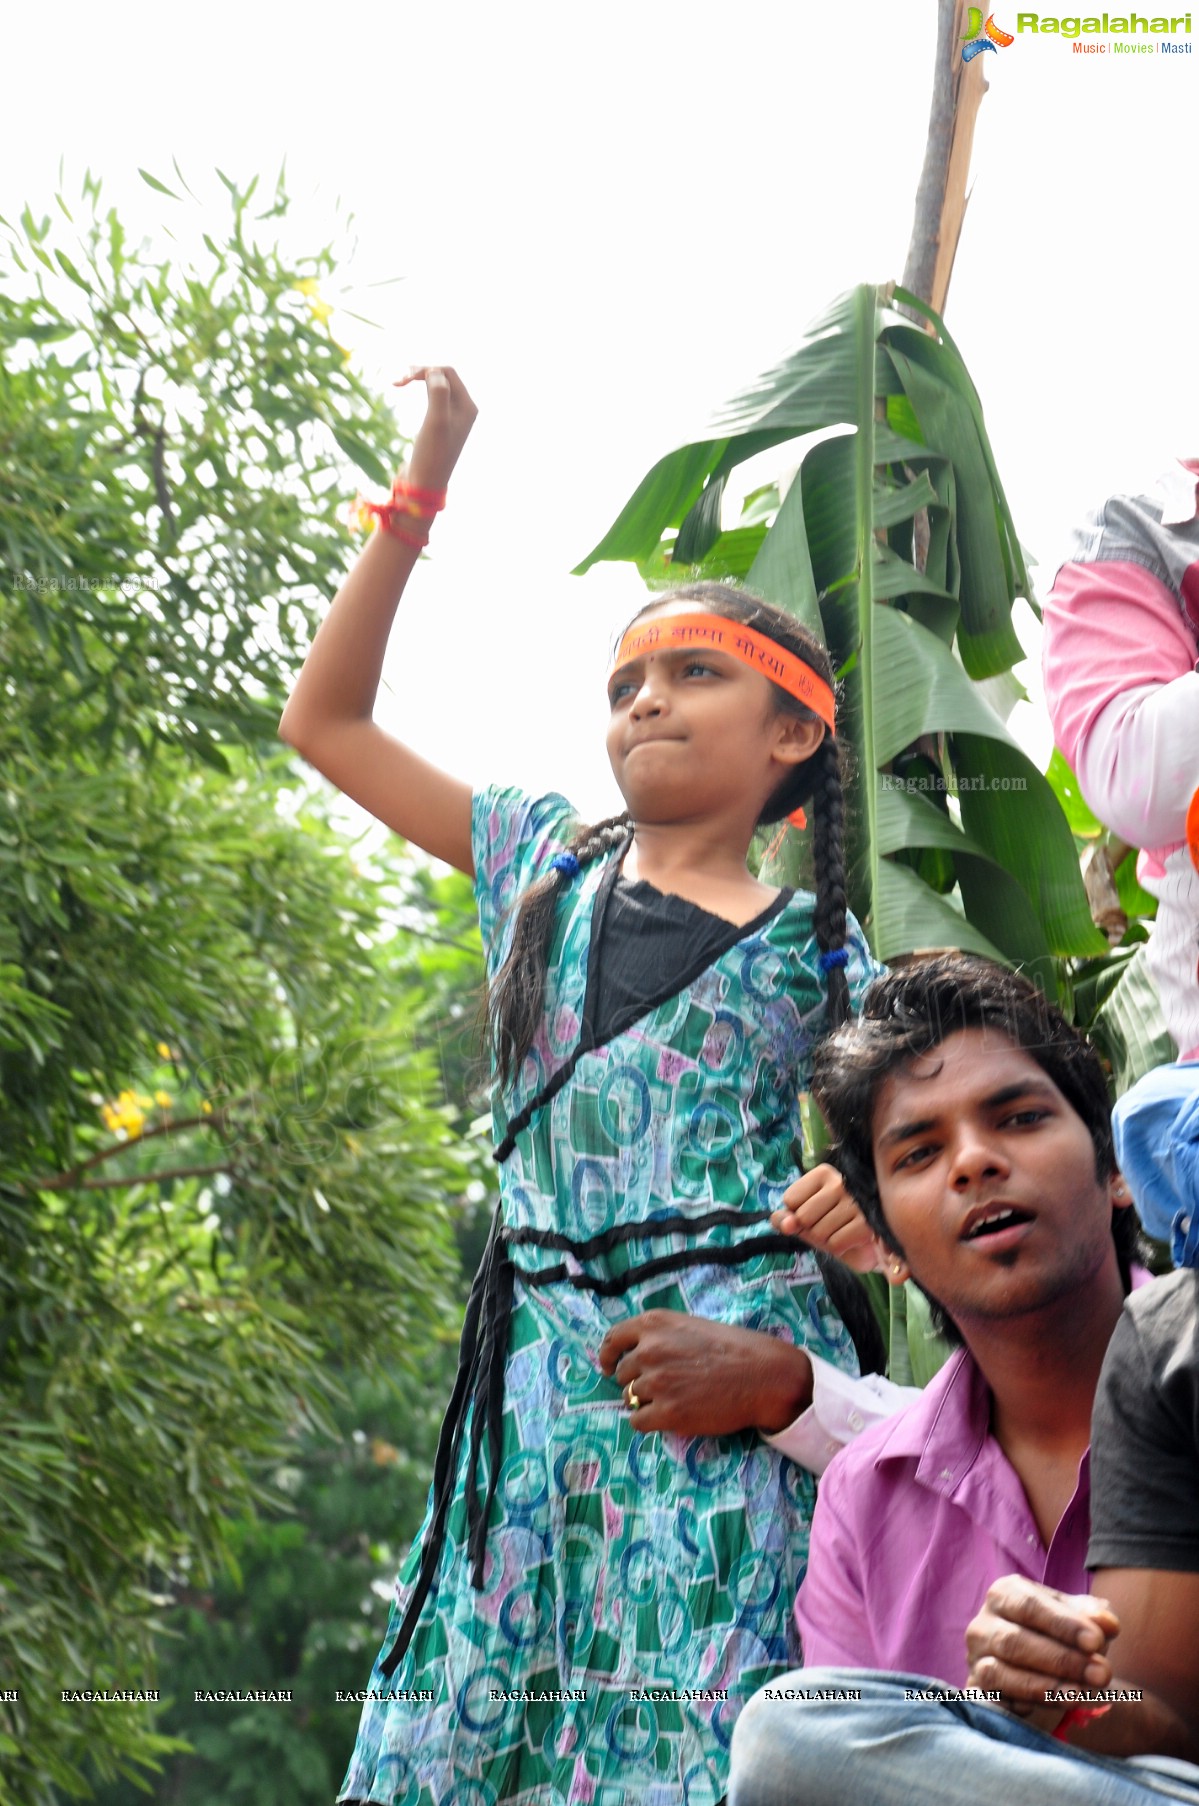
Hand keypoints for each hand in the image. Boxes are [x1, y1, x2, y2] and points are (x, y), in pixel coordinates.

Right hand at [394, 365, 477, 492]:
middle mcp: (464, 411)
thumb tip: (434, 371)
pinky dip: (419, 391)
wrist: (423, 485)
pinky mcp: (440, 425)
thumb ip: (438, 393)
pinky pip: (433, 398)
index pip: (447, 372)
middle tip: (398, 380)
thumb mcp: (436, 422)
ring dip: (419, 380)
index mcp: (468, 407)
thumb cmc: (430, 455)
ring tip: (399, 381)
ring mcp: (452, 418)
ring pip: (437, 386)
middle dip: (422, 373)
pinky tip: (406, 393)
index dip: (425, 370)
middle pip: (443, 377)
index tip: (402, 381)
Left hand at [597, 1309, 812, 1436]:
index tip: (607, 1367)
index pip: (612, 1339)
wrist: (762, 1375)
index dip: (607, 1356)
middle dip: (635, 1382)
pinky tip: (669, 1417)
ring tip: (673, 1400)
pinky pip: (638, 1421)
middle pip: (621, 1374)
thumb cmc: (733, 1348)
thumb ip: (660, 1336)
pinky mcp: (667, 1412)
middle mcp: (649, 1350)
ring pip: (629, 1398)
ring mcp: (656, 1382)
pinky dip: (648, 1422)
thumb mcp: (689, 1326)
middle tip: (662, 1387)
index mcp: (653, 1324)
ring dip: (645, 1402)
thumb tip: (634, 1355)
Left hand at [772, 1164, 880, 1272]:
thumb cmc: (831, 1226)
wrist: (865, 1246)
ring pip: (818, 1232)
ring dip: (826, 1240)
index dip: (797, 1215)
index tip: (816, 1212)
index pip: (790, 1199)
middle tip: (830, 1225)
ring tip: (841, 1231)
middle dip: (812, 1230)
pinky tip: (850, 1239)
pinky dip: (839, 1248)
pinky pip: (835, 1244)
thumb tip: (785, 1225)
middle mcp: (840, 1181)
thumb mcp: (803, 1220)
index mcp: (823, 1173)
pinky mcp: (867, 1224)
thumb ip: (786, 1219)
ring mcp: (856, 1201)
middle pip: (803, 1217)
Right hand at [965, 1577, 1118, 1731]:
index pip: (1029, 1605)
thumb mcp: (1080, 1620)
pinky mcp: (977, 1692)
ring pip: (1000, 1673)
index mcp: (1005, 1594)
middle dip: (1061, 1660)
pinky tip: (1055, 1707)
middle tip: (1102, 1674)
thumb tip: (1107, 1623)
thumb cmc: (1062, 1636)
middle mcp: (982, 1624)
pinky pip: (995, 1701)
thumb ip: (1093, 1616)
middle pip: (1014, 1641)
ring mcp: (976, 1660)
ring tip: (1083, 1695)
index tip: (1096, 1641)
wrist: (1043, 1670)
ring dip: (1046, 1687)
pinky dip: (1024, 1704)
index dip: (1063, 1624)